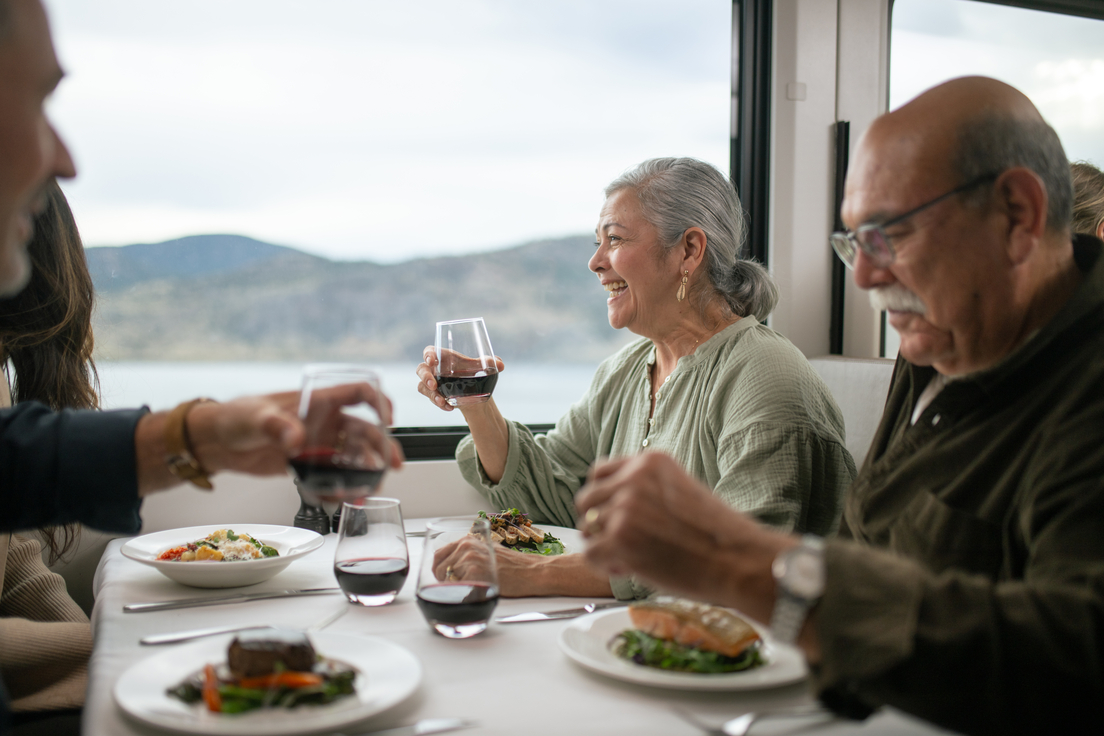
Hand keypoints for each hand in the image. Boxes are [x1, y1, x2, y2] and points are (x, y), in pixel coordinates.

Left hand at [188, 383, 403, 476]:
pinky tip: (343, 497)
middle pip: (365, 430)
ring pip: (353, 456)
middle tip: (393, 466)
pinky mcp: (308, 464)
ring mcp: (318, 443)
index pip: (360, 392)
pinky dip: (341, 486)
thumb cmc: (236, 416)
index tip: (389, 420)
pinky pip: (333, 476)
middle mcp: (324, 421)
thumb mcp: (256, 417)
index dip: (380, 402)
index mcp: (318, 400)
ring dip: (366, 471)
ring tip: (370, 488)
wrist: (217, 442)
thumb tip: (296, 440)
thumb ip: (277, 426)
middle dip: (382, 447)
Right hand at [416, 346, 504, 411]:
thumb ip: (490, 364)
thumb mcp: (481, 368)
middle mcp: (435, 369)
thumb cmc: (474, 373)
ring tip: (442, 401)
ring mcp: (433, 382)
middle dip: (425, 376)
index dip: (428, 354)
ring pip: (422, 386)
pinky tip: (450, 407)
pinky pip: (430, 398)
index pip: (430, 351)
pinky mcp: (434, 394)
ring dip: (431, 395)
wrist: (475, 391)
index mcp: (444, 357)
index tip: (432, 360)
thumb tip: (500, 365)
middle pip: (421, 369)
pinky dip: (439, 403)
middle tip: (433, 384)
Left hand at [433, 537, 611, 596]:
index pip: (438, 555)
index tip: (446, 579)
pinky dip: (464, 595)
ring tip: (475, 589)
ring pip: (446, 580)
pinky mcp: (475, 571)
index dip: (440, 570)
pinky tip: (479, 592)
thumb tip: (451, 568)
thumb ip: (469, 557)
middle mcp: (466, 545)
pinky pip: (457, 589)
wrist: (533, 572)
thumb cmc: (514, 567)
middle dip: (445, 581)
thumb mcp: (488, 553)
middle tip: (461, 588)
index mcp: (467, 540)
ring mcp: (469, 557)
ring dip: (455, 589)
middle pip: (438, 568)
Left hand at [575, 453, 793, 623]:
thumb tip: (612, 506)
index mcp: (650, 462)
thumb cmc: (717, 532)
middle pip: (586, 498)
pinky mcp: (620, 539)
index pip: (599, 471)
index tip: (610, 513)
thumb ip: (648, 489)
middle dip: (595, 522)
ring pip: (585, 528)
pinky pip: (590, 554)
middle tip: (614, 541)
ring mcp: (625, 508)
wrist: (737, 558)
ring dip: (602, 546)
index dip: (602, 496)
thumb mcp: (681, 489)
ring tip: (627, 558)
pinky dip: (604, 566)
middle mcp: (633, 479)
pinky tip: (626, 569)